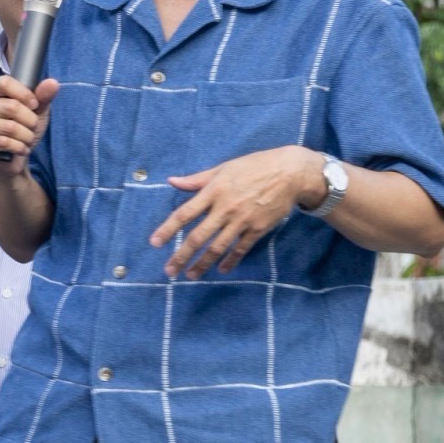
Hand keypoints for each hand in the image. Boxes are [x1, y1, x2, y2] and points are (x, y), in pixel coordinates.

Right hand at [0, 75, 57, 175]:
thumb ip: (43, 96)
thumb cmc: (22, 130)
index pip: (4, 82)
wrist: (13, 160)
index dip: (24, 94)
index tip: (34, 105)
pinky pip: (4, 142)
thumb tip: (52, 83)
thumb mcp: (36, 111)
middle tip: (31, 127)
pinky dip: (19, 147)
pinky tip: (20, 149)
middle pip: (11, 106)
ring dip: (26, 137)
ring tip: (26, 140)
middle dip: (30, 121)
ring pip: (10, 127)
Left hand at [151, 146, 319, 278]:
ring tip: (191, 275)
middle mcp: (224, 209)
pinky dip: (231, 260)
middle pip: (198, 236)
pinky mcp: (258, 229)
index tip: (154, 243)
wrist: (289, 173)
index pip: (184, 213)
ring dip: (203, 263)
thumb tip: (172, 181)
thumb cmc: (252, 167)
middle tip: (169, 271)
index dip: (168, 229)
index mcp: (212, 191)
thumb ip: (196, 179)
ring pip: (218, 247)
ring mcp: (242, 221)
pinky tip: (221, 270)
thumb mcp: (222, 168)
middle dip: (182, 255)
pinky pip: (241, 248)